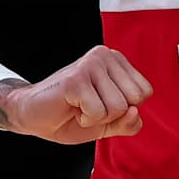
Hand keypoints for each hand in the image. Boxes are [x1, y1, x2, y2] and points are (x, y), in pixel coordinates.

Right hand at [0, 45, 150, 142]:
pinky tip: (72, 107)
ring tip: (80, 106)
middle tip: (90, 106)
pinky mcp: (76, 78)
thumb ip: (129, 122)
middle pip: (134, 100)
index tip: (102, 104)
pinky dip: (86, 119)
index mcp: (116, 60)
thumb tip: (135, 112)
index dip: (125, 109)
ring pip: (118, 107)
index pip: (144, 92)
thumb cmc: (71, 116)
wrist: (34, 117)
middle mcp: (104, 55)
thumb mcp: (109, 123)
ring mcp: (89, 64)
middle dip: (112, 114)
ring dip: (97, 117)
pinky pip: (98, 112)